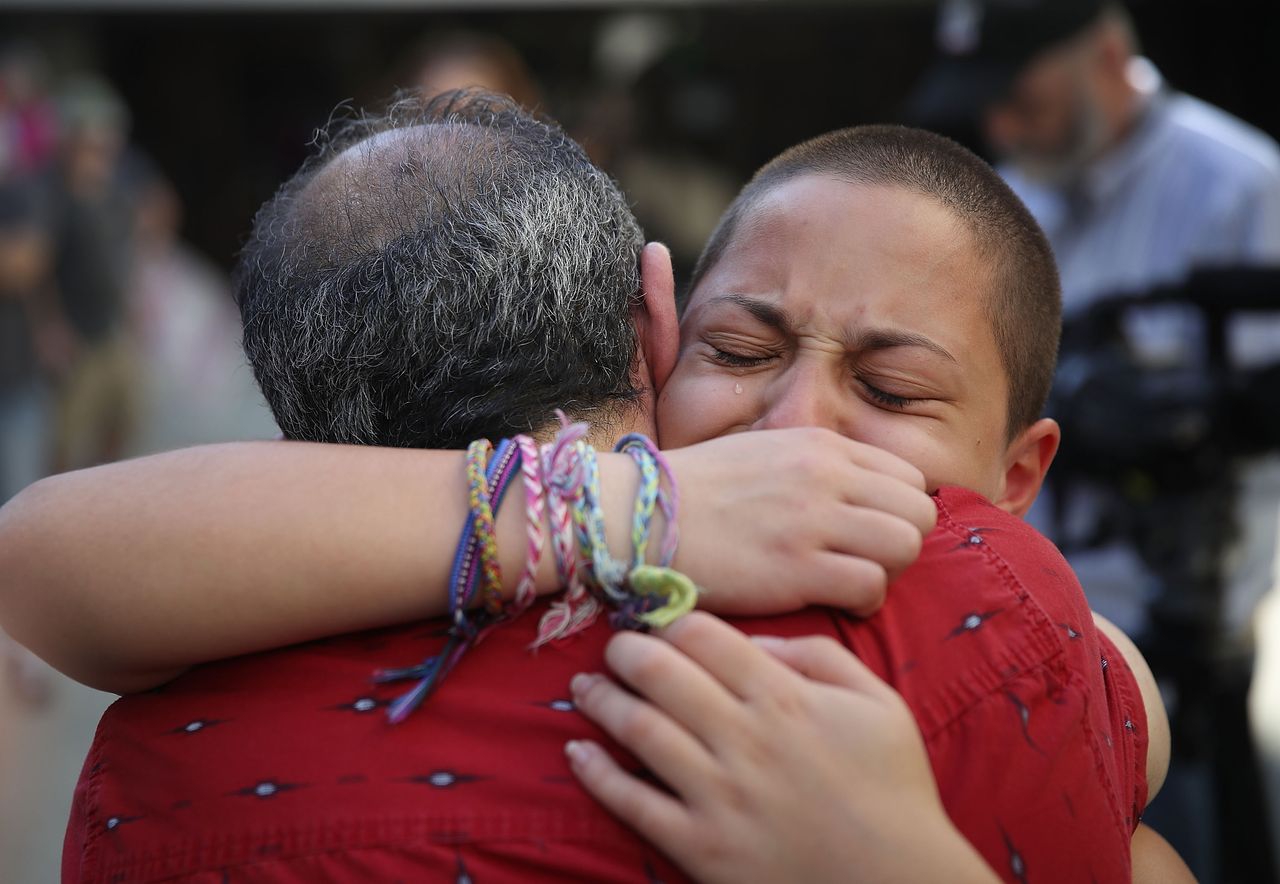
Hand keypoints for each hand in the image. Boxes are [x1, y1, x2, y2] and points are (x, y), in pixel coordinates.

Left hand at [567, 612, 996, 883]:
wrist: (899, 883)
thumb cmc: (892, 789)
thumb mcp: (878, 703)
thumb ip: (820, 657)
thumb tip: (756, 643)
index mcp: (784, 697)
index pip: (703, 637)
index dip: (672, 623)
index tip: (661, 626)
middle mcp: (743, 738)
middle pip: (660, 673)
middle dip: (626, 651)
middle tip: (614, 648)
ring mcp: (717, 795)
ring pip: (639, 730)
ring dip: (601, 700)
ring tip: (585, 686)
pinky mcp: (700, 847)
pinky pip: (633, 803)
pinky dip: (597, 774)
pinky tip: (578, 752)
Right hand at [663, 428, 935, 616]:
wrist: (638, 516)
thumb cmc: (694, 493)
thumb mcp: (764, 454)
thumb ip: (815, 467)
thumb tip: (854, 492)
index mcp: (821, 445)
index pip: (908, 476)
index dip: (896, 511)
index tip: (868, 535)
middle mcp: (827, 475)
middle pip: (918, 511)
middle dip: (902, 542)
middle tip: (865, 563)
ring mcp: (814, 520)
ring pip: (906, 545)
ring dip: (887, 572)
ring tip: (850, 582)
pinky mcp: (798, 568)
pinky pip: (871, 586)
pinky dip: (862, 601)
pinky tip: (832, 601)